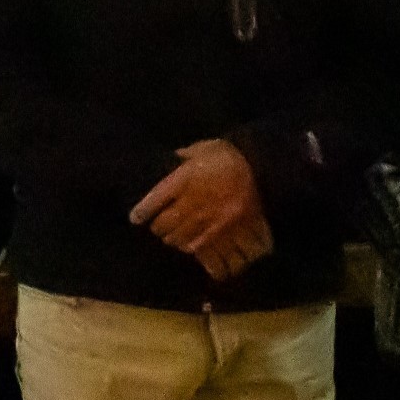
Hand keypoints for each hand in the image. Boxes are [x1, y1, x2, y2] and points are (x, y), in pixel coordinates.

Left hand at [131, 140, 270, 278]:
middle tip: (157, 227)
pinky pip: (203, 249)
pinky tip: (192, 246)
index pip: (154, 201)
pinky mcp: (227, 233)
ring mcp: (211, 221)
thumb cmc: (230, 157)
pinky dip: (194, 250)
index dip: (142, 212)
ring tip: (173, 237)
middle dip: (158, 228)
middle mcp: (195, 202)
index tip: (135, 218)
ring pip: (181, 240)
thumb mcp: (202, 149)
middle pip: (165, 225)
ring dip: (174, 240)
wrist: (265, 168)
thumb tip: (167, 164)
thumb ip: (182, 158)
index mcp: (185, 179)